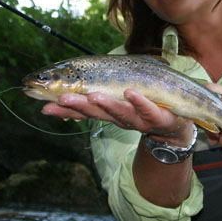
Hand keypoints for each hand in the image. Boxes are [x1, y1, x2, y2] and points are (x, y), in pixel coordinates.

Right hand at [40, 90, 193, 144]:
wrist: (176, 127)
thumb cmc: (142, 110)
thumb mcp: (115, 104)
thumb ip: (92, 100)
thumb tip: (60, 95)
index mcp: (109, 114)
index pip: (83, 112)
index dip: (64, 110)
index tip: (45, 105)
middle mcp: (120, 118)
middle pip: (98, 113)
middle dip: (80, 106)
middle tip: (63, 99)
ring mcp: (140, 119)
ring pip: (121, 112)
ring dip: (107, 104)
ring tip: (94, 95)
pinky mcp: (159, 117)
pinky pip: (149, 109)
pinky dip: (140, 102)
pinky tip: (130, 93)